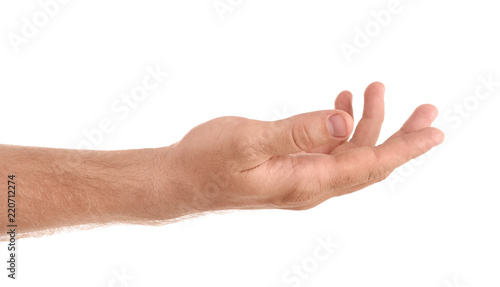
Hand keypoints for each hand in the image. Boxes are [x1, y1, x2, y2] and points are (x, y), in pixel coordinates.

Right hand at [156, 82, 443, 216]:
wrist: (182, 181)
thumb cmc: (207, 163)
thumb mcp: (249, 142)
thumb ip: (297, 132)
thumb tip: (343, 121)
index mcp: (306, 183)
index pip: (368, 165)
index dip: (404, 148)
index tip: (434, 131)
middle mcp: (311, 186)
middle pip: (369, 162)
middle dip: (399, 135)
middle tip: (427, 109)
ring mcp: (301, 178)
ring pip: (350, 154)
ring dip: (368, 124)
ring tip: (374, 90)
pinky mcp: (291, 168)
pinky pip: (329, 151)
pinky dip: (342, 128)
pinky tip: (341, 105)